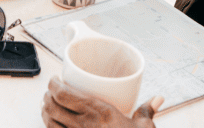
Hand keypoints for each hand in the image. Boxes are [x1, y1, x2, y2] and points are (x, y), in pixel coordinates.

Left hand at [42, 77, 162, 127]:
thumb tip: (158, 99)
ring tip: (47, 106)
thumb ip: (147, 111)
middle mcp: (83, 125)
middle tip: (50, 92)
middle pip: (52, 105)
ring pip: (49, 121)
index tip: (55, 80)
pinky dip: (49, 127)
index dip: (54, 85)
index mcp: (99, 112)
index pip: (64, 94)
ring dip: (45, 111)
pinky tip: (51, 124)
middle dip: (47, 96)